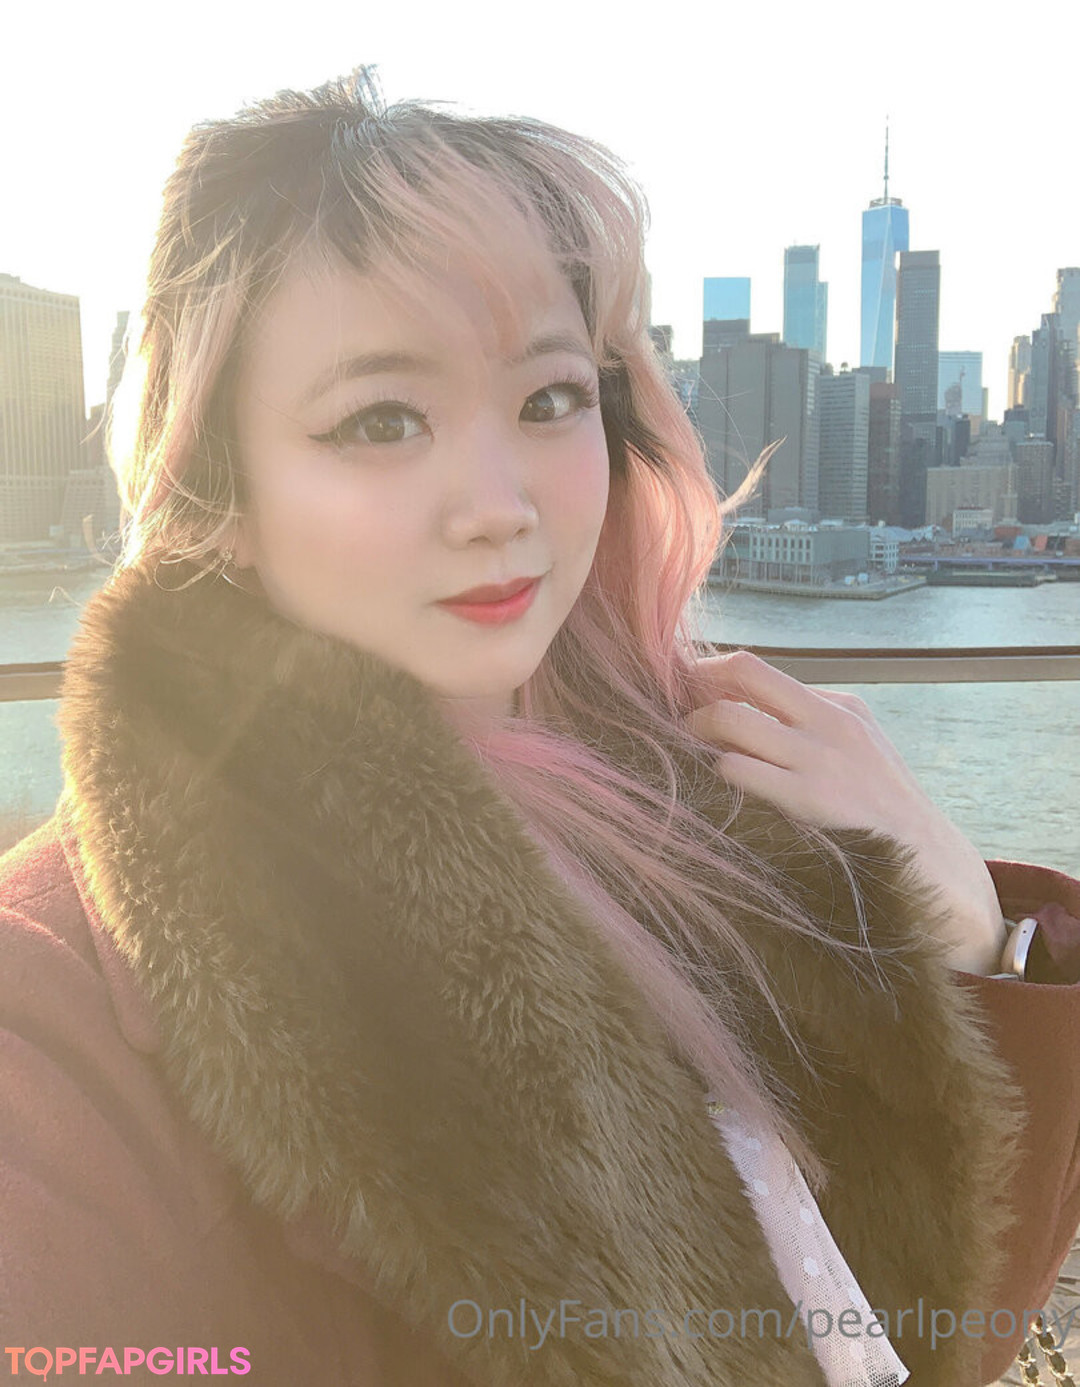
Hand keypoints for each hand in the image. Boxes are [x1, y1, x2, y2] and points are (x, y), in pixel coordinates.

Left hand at [684, 651, 1006, 973]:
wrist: (925, 855)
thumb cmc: (877, 803)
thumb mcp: (855, 746)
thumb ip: (807, 725)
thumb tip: (740, 707)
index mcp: (839, 705)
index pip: (756, 670)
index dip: (709, 675)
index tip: (686, 693)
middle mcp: (828, 721)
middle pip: (743, 672)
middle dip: (697, 687)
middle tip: (675, 711)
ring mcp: (818, 757)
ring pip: (730, 718)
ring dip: (697, 730)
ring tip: (688, 749)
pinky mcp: (807, 798)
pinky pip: (739, 768)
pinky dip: (716, 768)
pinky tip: (714, 781)